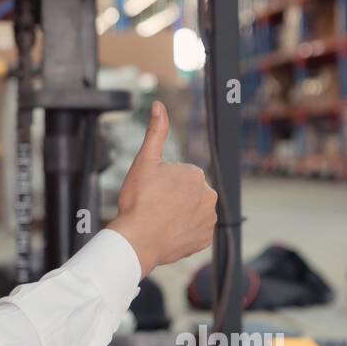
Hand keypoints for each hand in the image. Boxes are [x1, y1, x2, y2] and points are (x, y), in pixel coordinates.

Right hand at [108, 101, 216, 276]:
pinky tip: (168, 232)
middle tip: (154, 206)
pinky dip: (184, 232)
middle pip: (188, 193)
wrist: (138, 239)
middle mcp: (209, 195)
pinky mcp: (206, 239)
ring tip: (160, 221)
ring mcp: (209, 219)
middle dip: (174, 198)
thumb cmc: (138, 200)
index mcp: (195, 174)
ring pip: (193, 212)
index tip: (151, 192)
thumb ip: (156, 132)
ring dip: (180, 214)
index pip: (179, 176)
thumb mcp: (144, 161)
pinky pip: (195, 231)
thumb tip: (159, 106)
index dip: (162, 183)